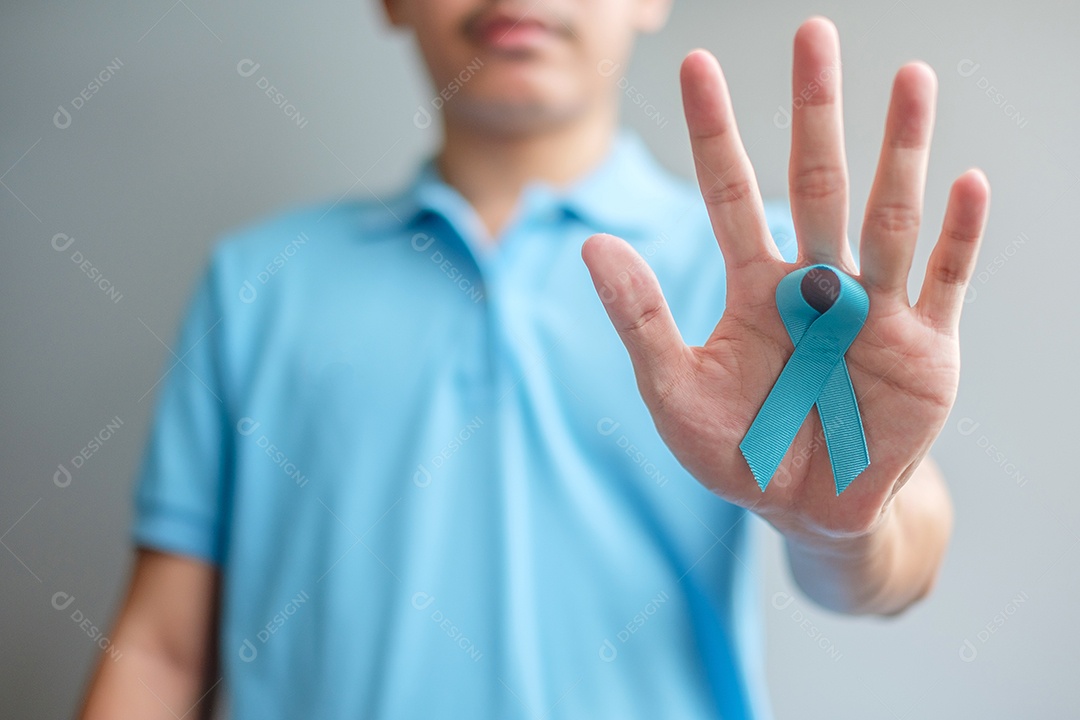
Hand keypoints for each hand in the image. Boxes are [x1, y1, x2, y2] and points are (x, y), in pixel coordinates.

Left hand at [581, 17, 988, 544]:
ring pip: (886, 215)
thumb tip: (593, 241)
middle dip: (813, 112)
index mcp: (754, 286)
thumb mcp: (675, 390)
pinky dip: (955, 237)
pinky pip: (942, 282)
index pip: (730, 195)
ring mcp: (874, 308)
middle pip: (815, 183)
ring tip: (910, 78)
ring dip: (899, 149)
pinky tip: (964, 184)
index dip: (715, 134)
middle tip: (814, 33)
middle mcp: (816, 282)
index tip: (699, 64)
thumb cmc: (739, 450)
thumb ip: (641, 317)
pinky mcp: (926, 347)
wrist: (806, 510)